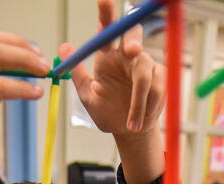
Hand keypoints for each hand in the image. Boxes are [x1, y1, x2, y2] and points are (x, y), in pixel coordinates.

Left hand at [57, 0, 164, 182]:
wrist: (128, 132)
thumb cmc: (108, 112)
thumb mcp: (87, 96)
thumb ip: (77, 73)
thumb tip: (63, 47)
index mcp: (107, 56)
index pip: (106, 30)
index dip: (106, 13)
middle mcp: (126, 57)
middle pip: (132, 35)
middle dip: (133, 39)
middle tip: (131, 50)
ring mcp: (145, 66)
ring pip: (145, 69)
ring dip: (138, 98)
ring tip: (131, 121)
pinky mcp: (160, 79)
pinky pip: (156, 88)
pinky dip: (146, 106)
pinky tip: (139, 120)